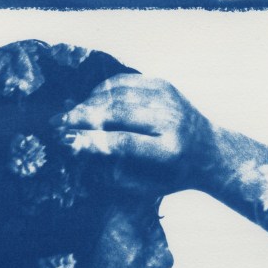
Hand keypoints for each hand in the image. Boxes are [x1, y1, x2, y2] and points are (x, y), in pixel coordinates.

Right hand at [55, 73, 214, 190]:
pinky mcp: (164, 85)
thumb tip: (79, 149)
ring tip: (70, 114)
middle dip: (84, 117)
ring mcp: (169, 99)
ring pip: (119, 93)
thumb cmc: (173, 175)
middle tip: (57, 122)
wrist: (210, 152)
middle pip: (119, 113)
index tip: (67, 141)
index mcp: (170, 151)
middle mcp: (171, 121)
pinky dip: (103, 90)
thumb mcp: (149, 186)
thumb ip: (116, 173)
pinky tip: (90, 102)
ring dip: (89, 102)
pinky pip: (125, 82)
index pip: (125, 143)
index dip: (94, 141)